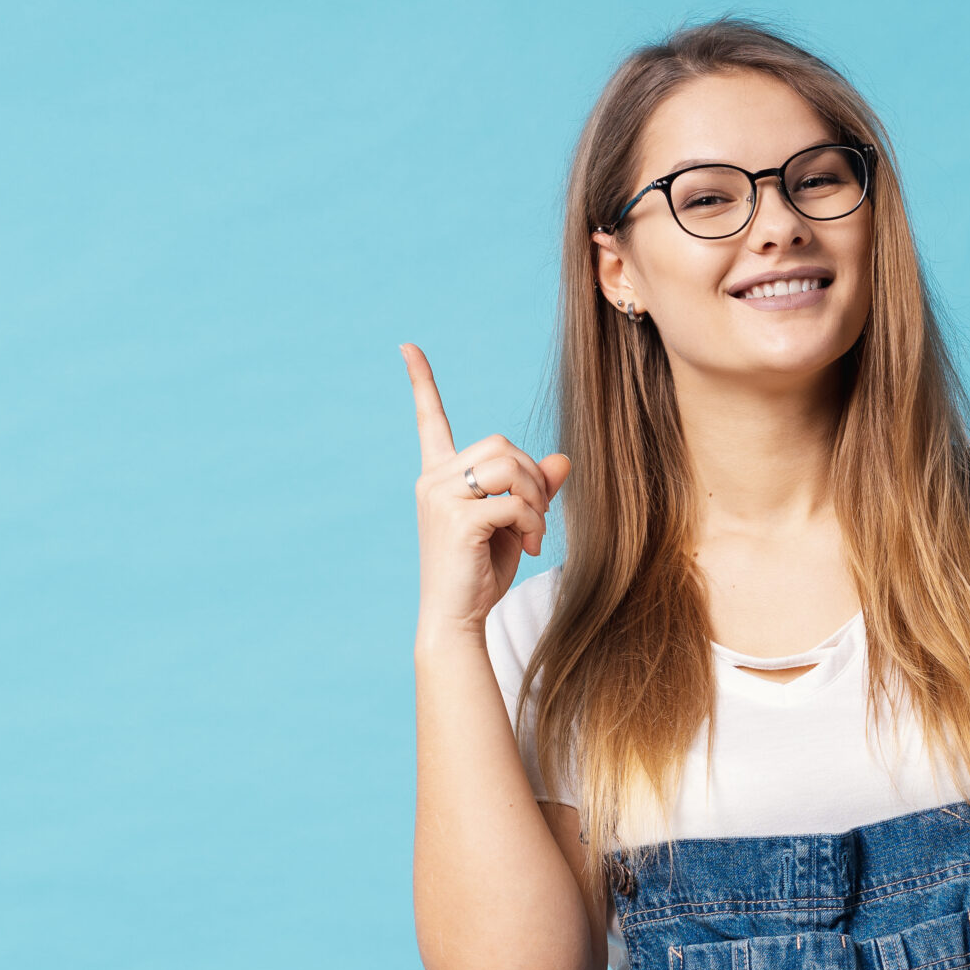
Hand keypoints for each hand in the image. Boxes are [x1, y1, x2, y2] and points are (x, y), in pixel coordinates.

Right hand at [405, 344, 571, 641]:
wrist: (455, 621)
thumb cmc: (479, 576)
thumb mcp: (511, 526)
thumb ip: (532, 490)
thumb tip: (562, 459)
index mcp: (438, 476)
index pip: (430, 420)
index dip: (422, 383)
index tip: (407, 348)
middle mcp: (433, 480)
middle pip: (500, 443)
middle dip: (532, 477)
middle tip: (537, 517)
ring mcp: (440, 497)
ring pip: (508, 466)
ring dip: (535, 499)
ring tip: (533, 533)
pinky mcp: (457, 518)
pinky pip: (513, 501)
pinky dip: (532, 523)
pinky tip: (528, 547)